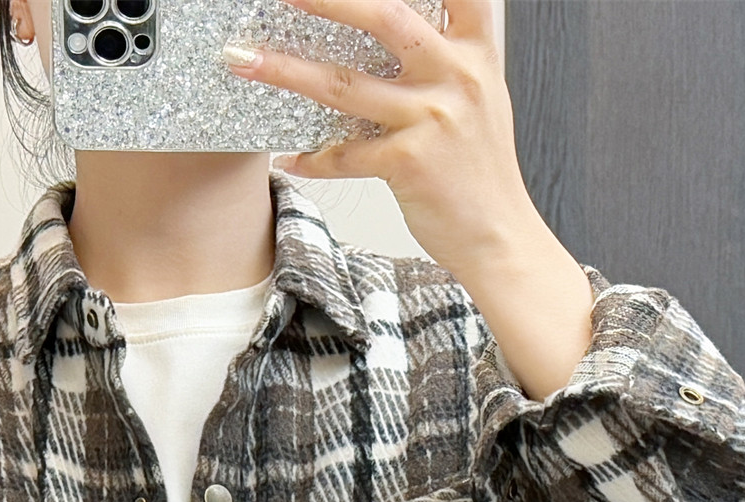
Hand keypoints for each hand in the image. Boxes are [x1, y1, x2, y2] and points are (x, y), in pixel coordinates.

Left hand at [223, 0, 596, 397]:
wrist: (499, 236)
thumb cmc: (482, 170)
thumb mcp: (480, 96)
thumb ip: (447, 57)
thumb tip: (392, 28)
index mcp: (476, 51)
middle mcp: (457, 76)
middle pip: (384, 16)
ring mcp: (432, 119)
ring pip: (344, 85)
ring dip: (286, 71)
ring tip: (245, 60)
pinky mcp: (409, 164)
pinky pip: (345, 154)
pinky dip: (313, 158)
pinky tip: (288, 158)